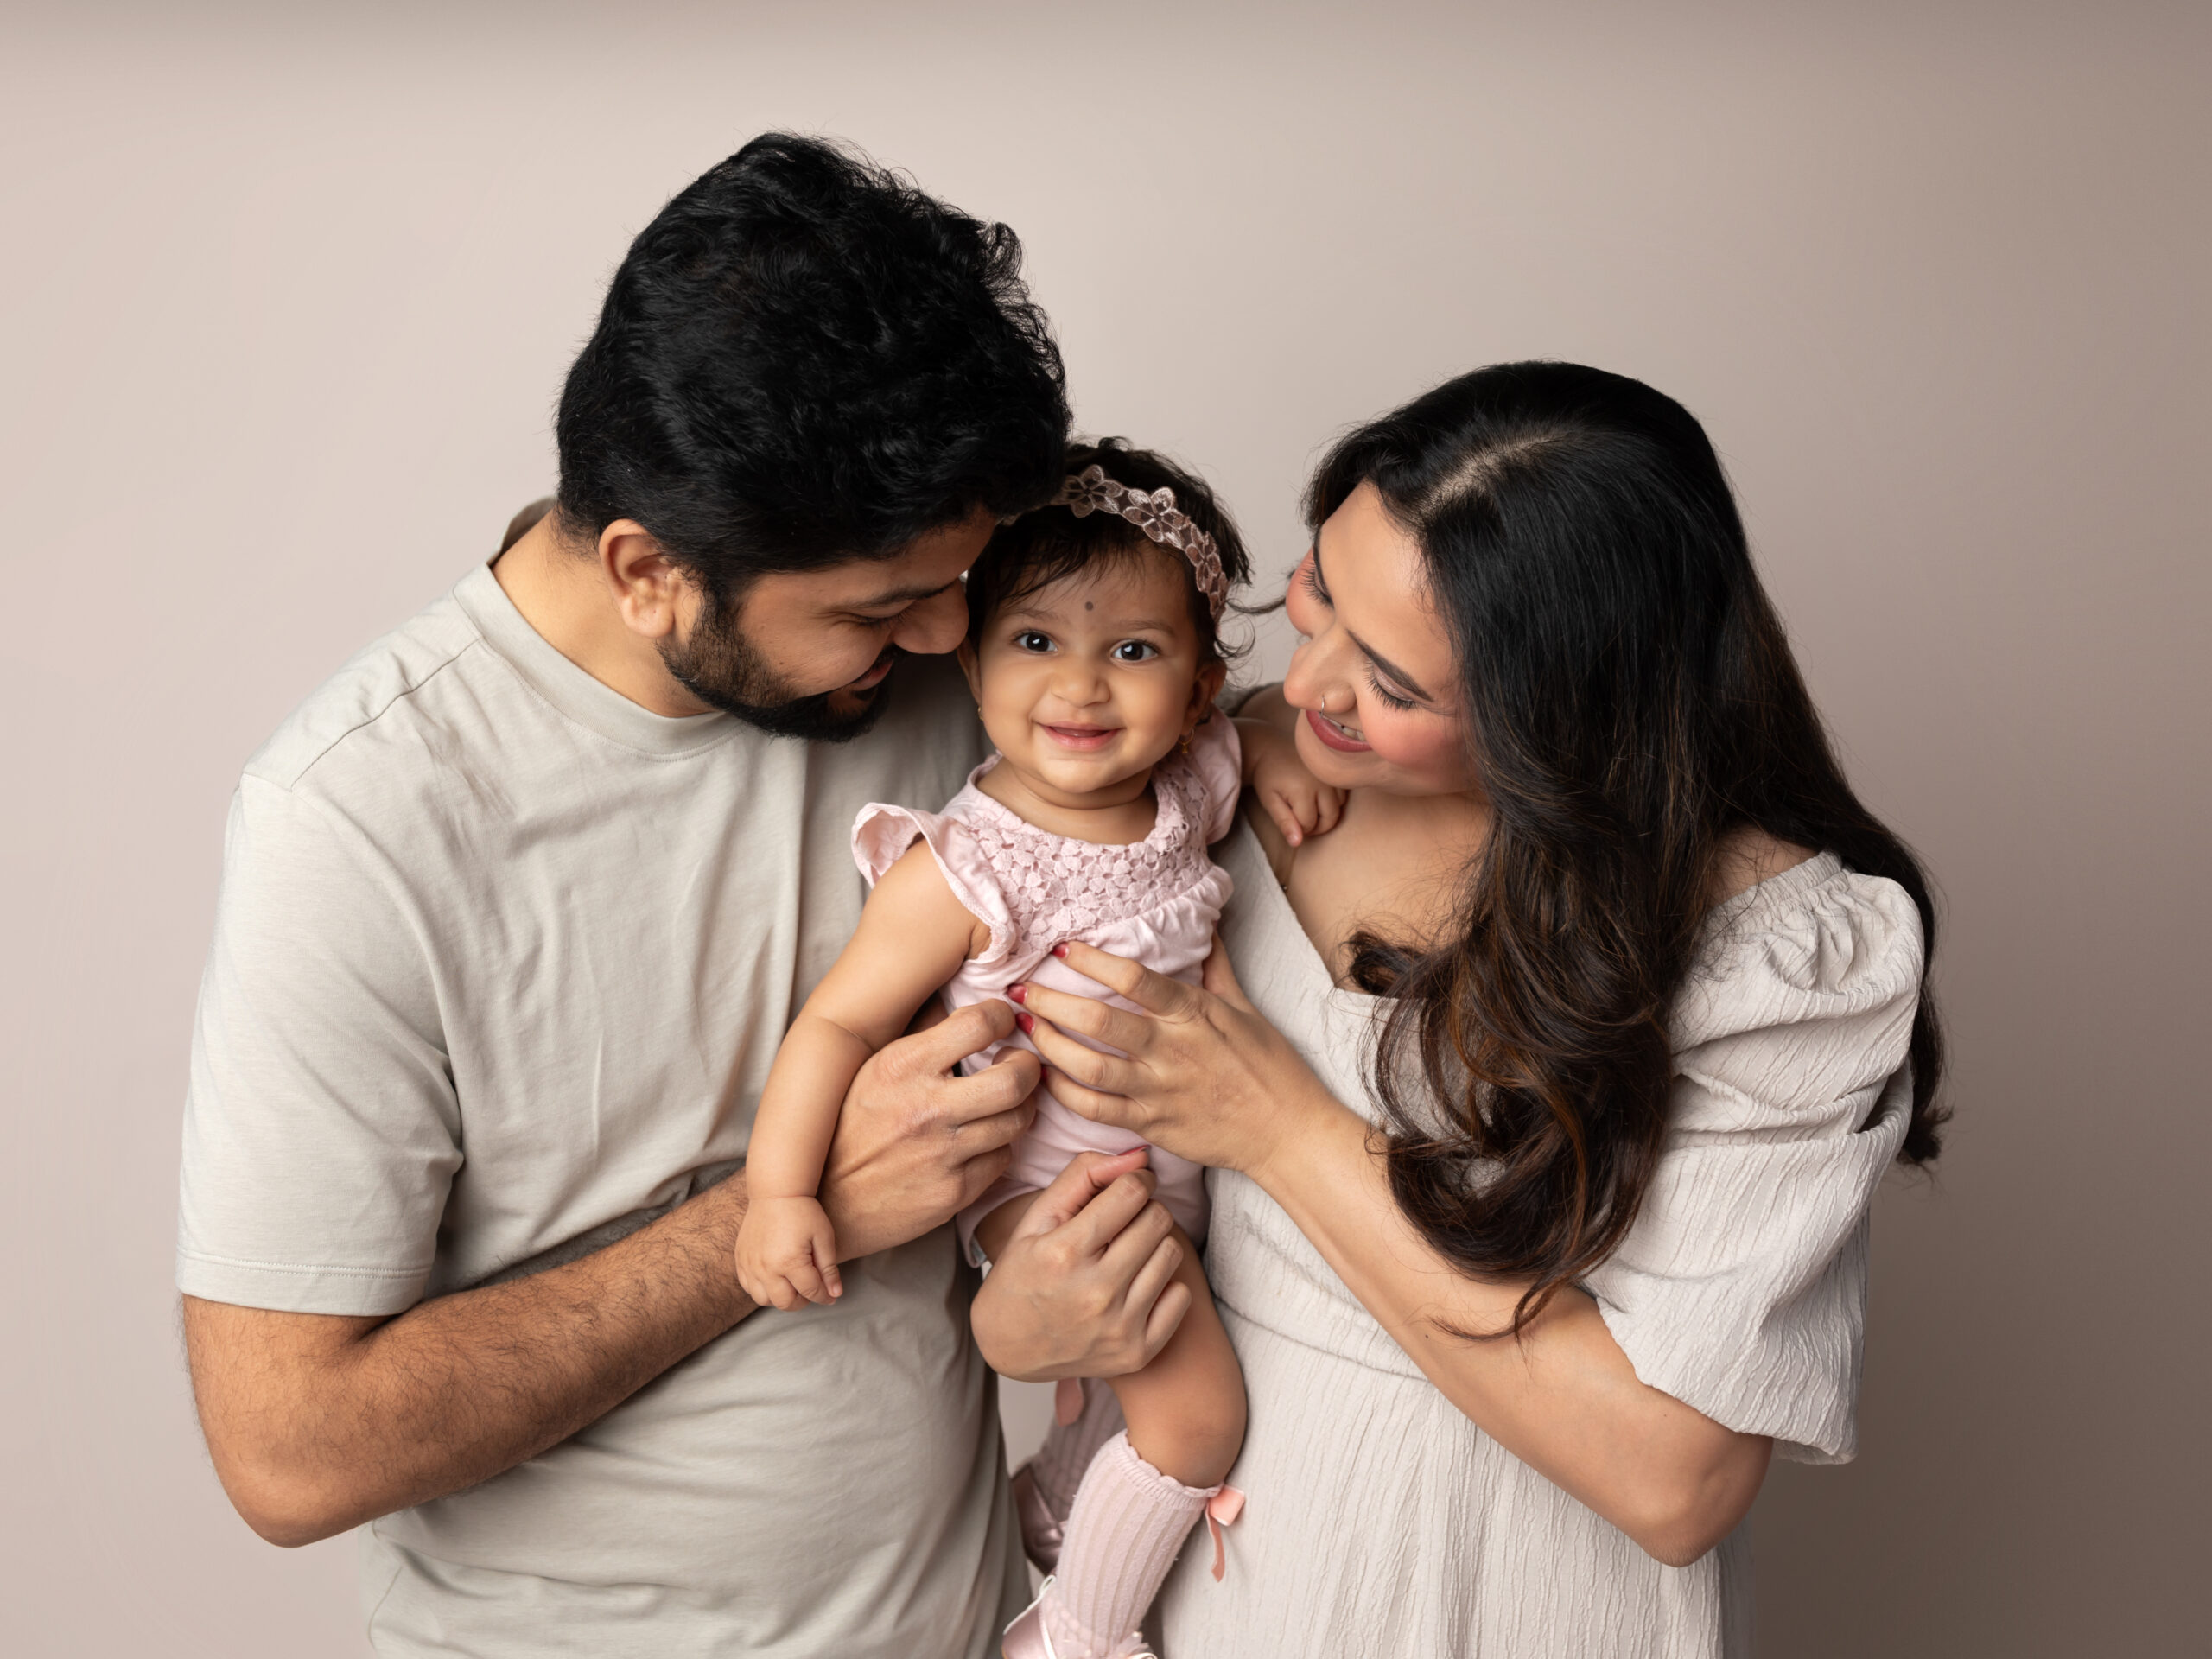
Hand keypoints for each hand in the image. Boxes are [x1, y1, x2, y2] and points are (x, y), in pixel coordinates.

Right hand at [734, 1195, 842, 1309]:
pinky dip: (762, 1289)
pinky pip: (748, 1287)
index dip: (824, 1296)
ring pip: (764, 1300)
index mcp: (790, 1262)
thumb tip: (835, 1294)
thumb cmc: (802, 1212)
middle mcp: (766, 1268)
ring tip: (792, 1284)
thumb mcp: (823, 1237)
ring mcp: (750, 1265)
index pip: (810, 1292)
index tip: (831, 1296)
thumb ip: (829, 1269)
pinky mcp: (740, 1260)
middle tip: (811, 1289)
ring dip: (780, 1298)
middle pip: (786, 1303)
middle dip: (803, 1301)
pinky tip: (774, 1278)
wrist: (775, 1192)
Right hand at [818, 1000, 1038, 1260]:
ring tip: (1007, 1103)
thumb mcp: (868, 1070)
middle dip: (1029, 1067)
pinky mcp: (953, 1193)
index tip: (1002, 1021)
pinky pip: (1003, 1160)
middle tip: (1021, 1065)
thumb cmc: (846, 1129)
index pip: (977, 1025)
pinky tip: (984, 1140)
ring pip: (1017, 1120)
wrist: (822, 1204)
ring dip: (1020, 1107)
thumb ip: (916, 1034)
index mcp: (902, 1067)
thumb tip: (953, 997)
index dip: (1000, 1017)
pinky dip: (1000, 1147)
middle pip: (1014, 1079)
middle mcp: (926, 1108)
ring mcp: (942, 1154)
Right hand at [970, 1150, 1190, 1380]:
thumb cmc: (1023, 1274)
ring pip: (1172, 1254)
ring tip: (1127, 1253)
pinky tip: (1136, 1286)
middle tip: (1123, 1223)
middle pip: (1158, 1220)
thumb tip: (1138, 1157)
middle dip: (1144, 1211)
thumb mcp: (1037, 1218)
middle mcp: (1096, 1292)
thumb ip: (1083, 1175)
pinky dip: (1164, 1286)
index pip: (1131, 1192)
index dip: (1134, 1181)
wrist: (1009, 1348)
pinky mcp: (1137, 1353)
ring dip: (1153, 1245)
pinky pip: (1182, 1297)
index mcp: (1065, 1253)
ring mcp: (1119, 1327)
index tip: (1127, 1188)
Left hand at [1012, 938, 1351, 1177]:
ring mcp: (1158, 1091)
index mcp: (1193, 1014)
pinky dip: (1063, 1092)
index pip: (1134, 978)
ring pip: (1087, 1067)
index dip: (1092, 961)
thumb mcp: (1245, 1008)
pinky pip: (1094, 1110)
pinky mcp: (1151, 1125)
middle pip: (1097, 1020)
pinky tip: (1045, 1076)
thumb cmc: (1269, 1066)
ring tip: (1025, 1027)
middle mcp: (1171, 1050)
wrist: (1287, 1131)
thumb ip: (1216, 967)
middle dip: (1050, 1002)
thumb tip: (1208, 924)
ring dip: (1049, 1045)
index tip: (1062, 950)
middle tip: (1019, 990)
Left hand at [1239, 714, 1344, 847]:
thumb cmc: (1268, 776)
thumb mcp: (1270, 801)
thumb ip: (1284, 822)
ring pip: (1339, 808)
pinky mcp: (1336, 771)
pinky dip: (1334, 802)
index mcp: (1303, 790)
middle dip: (1317, 826)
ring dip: (1326, 814)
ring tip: (1309, 808)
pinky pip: (1343, 795)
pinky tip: (1319, 798)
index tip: (1288, 819)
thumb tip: (1297, 843)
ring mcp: (1331, 776)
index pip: (1309, 824)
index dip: (1299, 828)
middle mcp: (1322, 782)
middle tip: (1301, 820)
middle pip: (1330, 819)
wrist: (1272, 748)